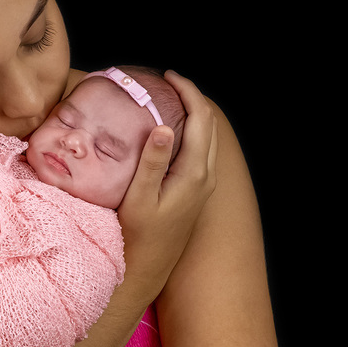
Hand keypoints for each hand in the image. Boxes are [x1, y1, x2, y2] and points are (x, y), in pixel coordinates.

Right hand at [115, 70, 218, 295]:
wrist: (148, 269)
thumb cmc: (138, 236)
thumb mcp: (140, 198)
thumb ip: (153, 162)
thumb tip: (165, 127)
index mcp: (194, 173)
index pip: (201, 120)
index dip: (188, 92)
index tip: (168, 77)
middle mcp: (205, 177)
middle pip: (208, 125)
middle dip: (191, 98)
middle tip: (166, 84)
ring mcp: (203, 186)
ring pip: (207, 138)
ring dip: (192, 114)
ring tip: (167, 101)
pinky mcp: (196, 193)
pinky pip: (200, 151)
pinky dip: (189, 131)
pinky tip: (169, 132)